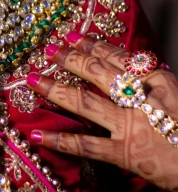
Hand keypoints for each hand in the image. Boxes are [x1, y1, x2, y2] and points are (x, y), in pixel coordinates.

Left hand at [25, 32, 177, 191]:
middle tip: (49, 49)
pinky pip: (86, 146)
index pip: (120, 58)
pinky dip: (60, 140)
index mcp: (160, 81)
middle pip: (99, 73)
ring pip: (86, 103)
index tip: (74, 36)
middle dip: (71, 59)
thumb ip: (155, 84)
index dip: (94, 46)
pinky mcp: (126, 154)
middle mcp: (142, 99)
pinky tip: (36, 134)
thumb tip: (132, 72)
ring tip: (32, 79)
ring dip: (56, 89)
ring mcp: (132, 126)